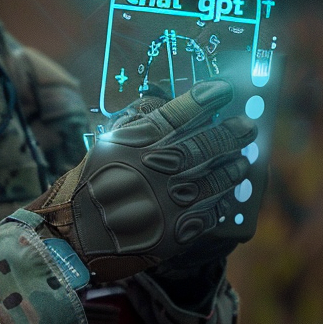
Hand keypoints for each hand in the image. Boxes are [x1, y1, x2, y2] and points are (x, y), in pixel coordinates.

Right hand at [34, 79, 253, 283]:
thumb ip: (136, 126)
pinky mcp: (178, 231)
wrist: (75, 235)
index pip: (180, 113)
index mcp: (138, 142)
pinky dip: (222, 201)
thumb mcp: (105, 145)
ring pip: (215, 178)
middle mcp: (159, 168)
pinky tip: (227, 194)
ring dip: (233, 166)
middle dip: (231, 132)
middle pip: (205, 144)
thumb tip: (162, 107)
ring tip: (243, 159)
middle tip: (247, 125)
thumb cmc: (86, 185)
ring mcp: (171, 201)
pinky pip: (210, 212)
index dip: (205, 98)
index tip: (225, 89)